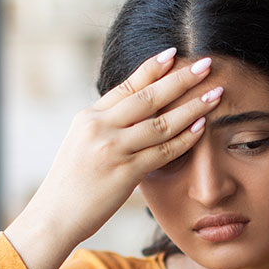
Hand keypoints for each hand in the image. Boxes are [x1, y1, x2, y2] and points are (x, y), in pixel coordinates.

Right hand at [10, 47, 223, 248]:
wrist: (54, 215)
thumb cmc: (71, 183)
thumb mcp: (82, 144)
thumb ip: (107, 126)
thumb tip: (134, 114)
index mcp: (90, 116)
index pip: (127, 85)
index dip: (153, 67)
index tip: (175, 53)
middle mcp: (100, 127)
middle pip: (149, 96)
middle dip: (181, 78)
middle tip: (206, 64)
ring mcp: (113, 149)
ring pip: (161, 122)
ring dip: (192, 106)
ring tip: (215, 94)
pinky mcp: (125, 173)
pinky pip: (162, 151)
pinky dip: (184, 139)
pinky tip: (201, 128)